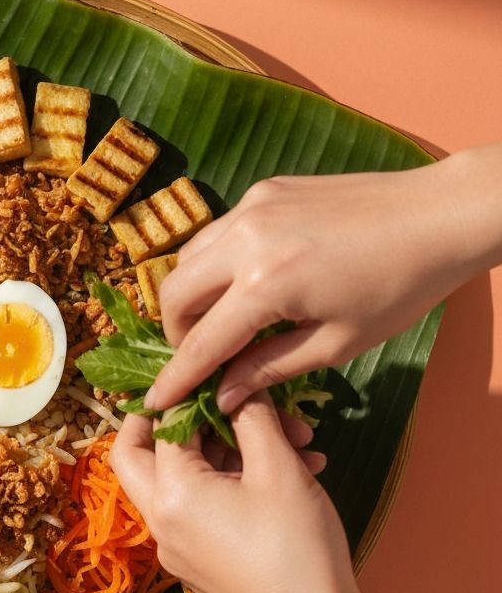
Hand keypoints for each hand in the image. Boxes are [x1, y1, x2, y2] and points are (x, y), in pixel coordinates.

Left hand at [114, 393, 501, 592]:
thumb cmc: (296, 547)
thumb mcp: (278, 467)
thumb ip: (252, 415)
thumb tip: (236, 386)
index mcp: (169, 494)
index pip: (161, 425)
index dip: (194, 393)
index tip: (224, 374)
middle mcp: (161, 521)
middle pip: (142, 454)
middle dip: (182, 421)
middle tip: (219, 398)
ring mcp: (178, 546)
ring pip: (185, 479)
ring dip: (232, 450)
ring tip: (297, 438)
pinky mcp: (201, 562)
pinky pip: (204, 508)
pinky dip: (237, 482)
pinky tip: (295, 469)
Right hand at [146, 144, 501, 413]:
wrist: (439, 215)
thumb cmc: (398, 288)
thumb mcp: (336, 343)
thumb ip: (269, 368)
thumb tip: (224, 395)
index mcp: (267, 284)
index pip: (202, 341)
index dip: (176, 377)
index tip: (154, 401)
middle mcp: (246, 239)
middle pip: (174, 292)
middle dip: (175, 331)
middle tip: (201, 355)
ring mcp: (252, 208)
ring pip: (188, 257)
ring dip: (191, 294)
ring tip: (223, 320)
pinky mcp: (264, 191)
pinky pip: (217, 233)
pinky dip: (216, 263)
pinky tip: (247, 281)